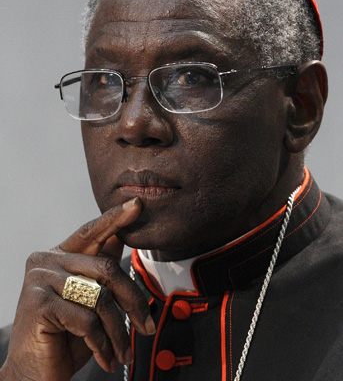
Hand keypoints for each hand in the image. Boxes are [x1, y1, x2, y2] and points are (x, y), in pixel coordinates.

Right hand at [0, 198, 154, 380]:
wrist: (34, 374)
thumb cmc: (64, 336)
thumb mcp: (87, 299)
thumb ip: (100, 269)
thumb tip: (122, 237)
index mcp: (59, 255)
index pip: (92, 231)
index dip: (116, 218)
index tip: (137, 204)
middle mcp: (46, 260)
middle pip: (107, 269)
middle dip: (133, 300)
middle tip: (146, 326)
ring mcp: (40, 280)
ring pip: (100, 297)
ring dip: (118, 330)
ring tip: (122, 351)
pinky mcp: (39, 304)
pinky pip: (87, 320)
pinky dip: (101, 342)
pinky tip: (103, 356)